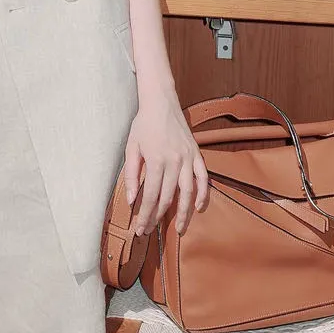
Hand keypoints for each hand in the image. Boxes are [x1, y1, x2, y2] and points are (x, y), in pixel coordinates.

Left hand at [124, 95, 208, 235]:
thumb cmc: (143, 124)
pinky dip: (203, 194)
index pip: (150, 196)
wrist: (161, 102)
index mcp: (156, 161)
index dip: (145, 215)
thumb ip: (131, 175)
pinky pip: (203, 178)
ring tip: (180, 228)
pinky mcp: (196, 154)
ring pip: (188, 193)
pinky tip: (198, 207)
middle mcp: (174, 161)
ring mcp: (188, 158)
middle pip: (167, 198)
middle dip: (158, 217)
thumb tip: (132, 200)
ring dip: (184, 213)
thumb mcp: (131, 148)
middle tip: (150, 230)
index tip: (140, 227)